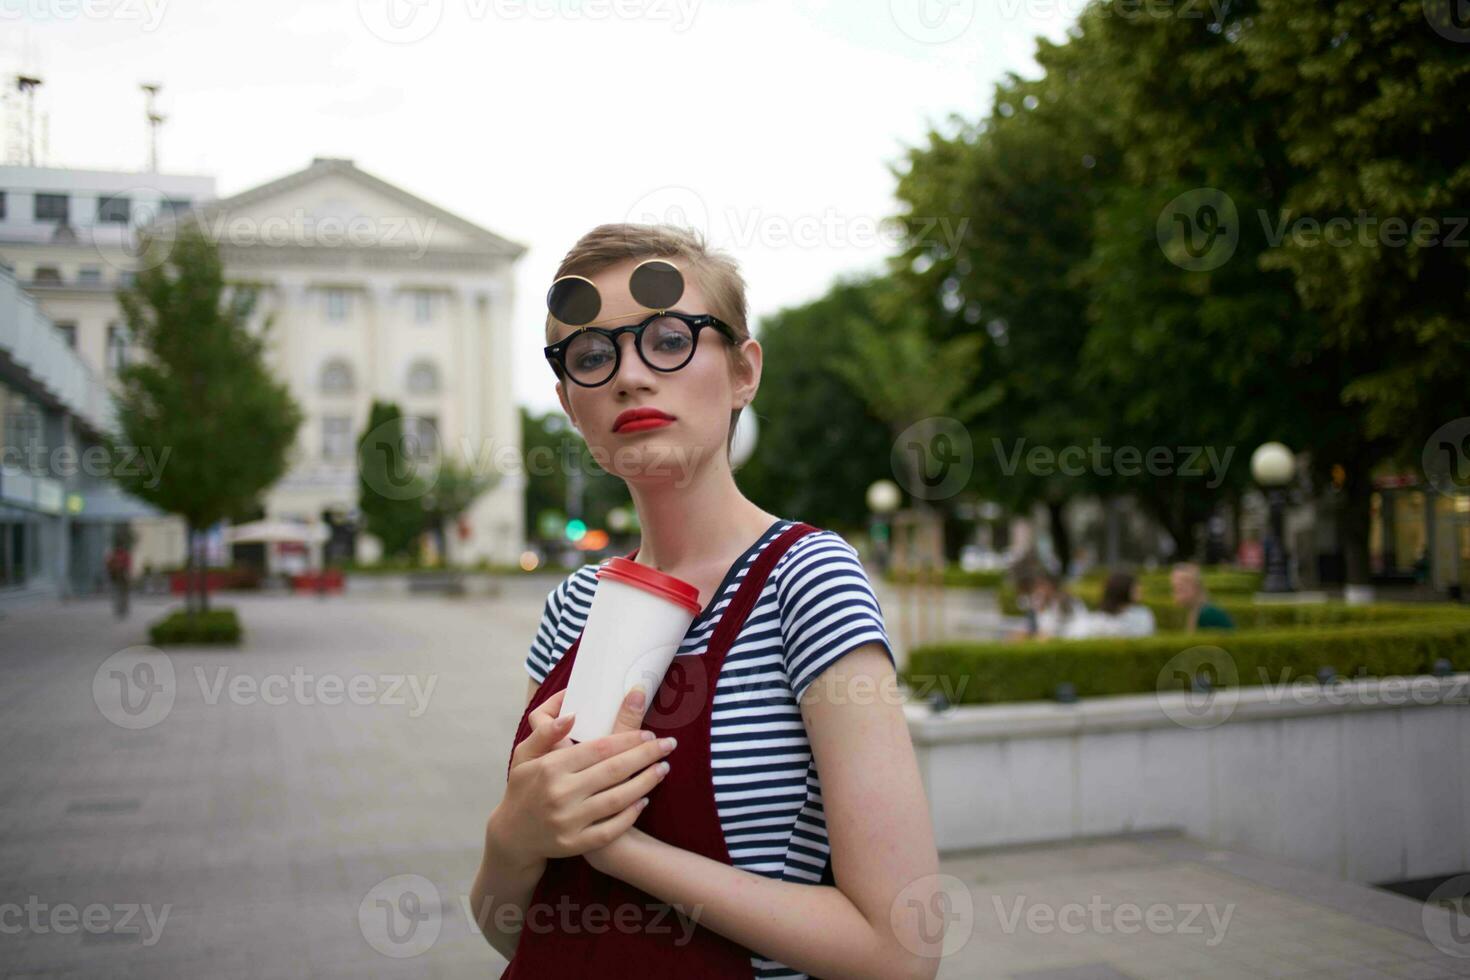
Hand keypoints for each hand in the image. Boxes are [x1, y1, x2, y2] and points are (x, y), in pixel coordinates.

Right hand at [491, 685, 674, 866]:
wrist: (513, 836)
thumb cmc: (523, 788)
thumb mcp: (524, 756)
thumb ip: (545, 732)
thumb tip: (571, 714)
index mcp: (550, 767)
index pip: (598, 748)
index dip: (627, 739)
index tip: (649, 733)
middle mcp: (560, 794)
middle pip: (614, 770)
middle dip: (646, 755)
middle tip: (668, 745)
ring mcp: (568, 821)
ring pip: (618, 799)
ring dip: (646, 782)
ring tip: (664, 768)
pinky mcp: (576, 844)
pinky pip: (611, 828)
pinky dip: (631, 814)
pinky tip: (645, 800)